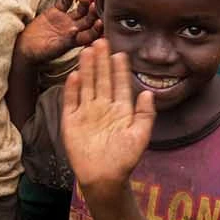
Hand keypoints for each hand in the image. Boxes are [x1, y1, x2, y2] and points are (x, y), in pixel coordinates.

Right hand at [18, 0, 99, 61]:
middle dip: (92, 13)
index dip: (97, 28)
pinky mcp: (55, 12)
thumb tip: (75, 31)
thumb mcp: (52, 49)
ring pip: (80, 10)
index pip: (91, 34)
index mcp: (75, 41)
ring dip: (84, 4)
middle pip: (88, 20)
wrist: (24, 47)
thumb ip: (64, 41)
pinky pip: (65, 3)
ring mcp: (65, 20)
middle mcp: (73, 29)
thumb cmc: (39, 53)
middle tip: (93, 6)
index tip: (99, 22)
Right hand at [60, 40, 152, 189]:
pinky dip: (72, 89)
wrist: (104, 177)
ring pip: (86, 86)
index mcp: (120, 110)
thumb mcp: (140, 136)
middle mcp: (102, 107)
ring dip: (87, 69)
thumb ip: (145, 114)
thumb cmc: (124, 159)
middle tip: (101, 42)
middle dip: (102, 61)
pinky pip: (71, 101)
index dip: (119, 69)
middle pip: (101, 80)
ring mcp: (86, 113)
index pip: (119, 84)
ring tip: (87, 51)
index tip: (120, 52)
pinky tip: (75, 75)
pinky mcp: (71, 121)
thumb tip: (148, 93)